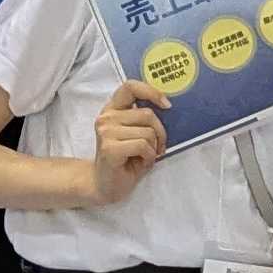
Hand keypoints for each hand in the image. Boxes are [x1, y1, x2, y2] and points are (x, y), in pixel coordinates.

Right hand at [86, 78, 171, 206]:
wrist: (104, 185)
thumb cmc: (125, 160)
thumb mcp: (136, 133)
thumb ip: (144, 119)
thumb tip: (167, 107)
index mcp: (112, 109)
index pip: (130, 86)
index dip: (151, 92)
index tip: (166, 105)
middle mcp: (106, 117)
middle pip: (148, 114)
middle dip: (160, 133)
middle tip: (157, 147)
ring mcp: (106, 132)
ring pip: (148, 132)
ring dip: (153, 148)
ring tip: (144, 157)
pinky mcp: (109, 148)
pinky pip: (143, 146)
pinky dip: (149, 157)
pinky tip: (140, 163)